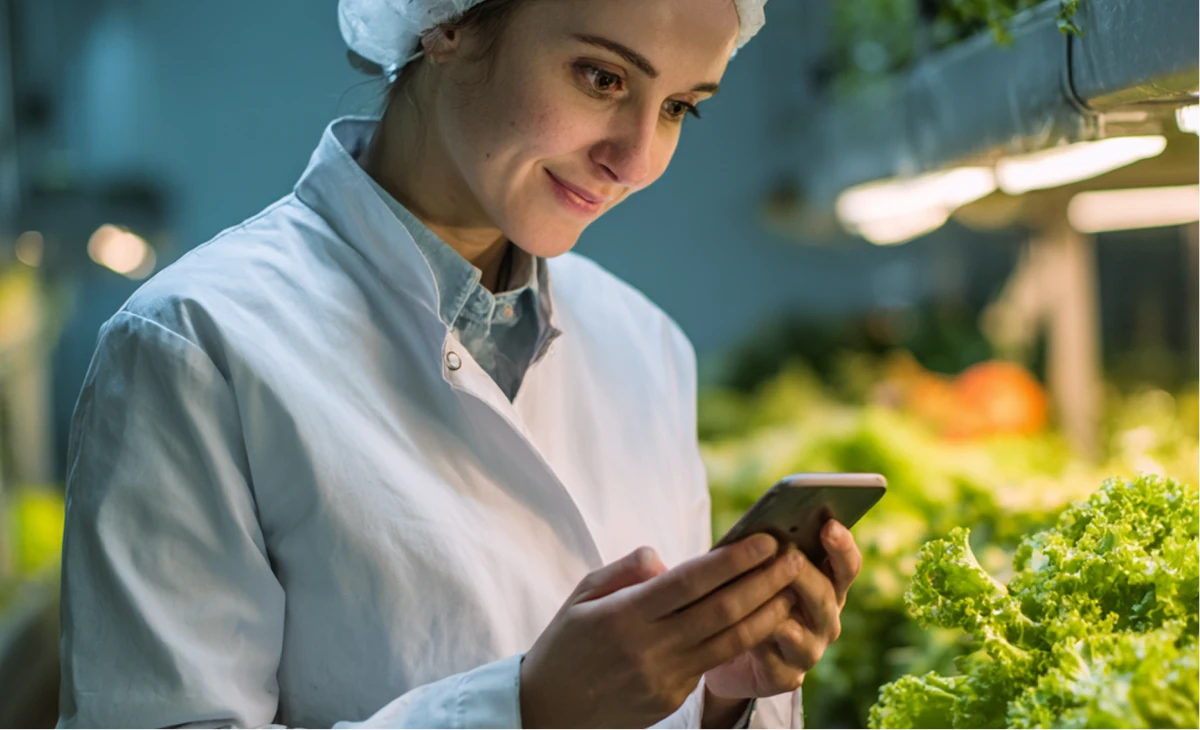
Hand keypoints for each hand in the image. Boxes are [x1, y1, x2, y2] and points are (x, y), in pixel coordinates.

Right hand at [519, 534, 804, 729]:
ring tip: (791, 590)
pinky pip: (712, 663)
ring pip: (729, 642)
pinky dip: (742, 640)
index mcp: (624, 615)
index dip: (733, 559)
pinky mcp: (671, 699)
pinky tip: (761, 620)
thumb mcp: (581, 596)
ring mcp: (664, 678)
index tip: (764, 539)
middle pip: (721, 610)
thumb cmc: (564, 646)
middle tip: (794, 558)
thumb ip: (625, 571)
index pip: (691, 581)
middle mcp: (649, 648)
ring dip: (766, 613)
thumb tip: (665, 559)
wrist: (546, 714)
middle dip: (764, 581)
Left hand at [704, 520, 862, 699]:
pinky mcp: (785, 678)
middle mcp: (825, 620)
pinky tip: (750, 636)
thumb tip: (763, 526)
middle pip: (826, 596)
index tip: (829, 525)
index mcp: (827, 586)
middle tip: (790, 553)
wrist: (721, 646)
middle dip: (806, 574)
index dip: (841, 546)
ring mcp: (808, 651)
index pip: (845, 566)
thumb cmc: (743, 594)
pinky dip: (763, 648)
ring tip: (772, 594)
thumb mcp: (755, 568)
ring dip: (784, 611)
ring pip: (804, 634)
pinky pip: (777, 663)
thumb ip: (766, 551)